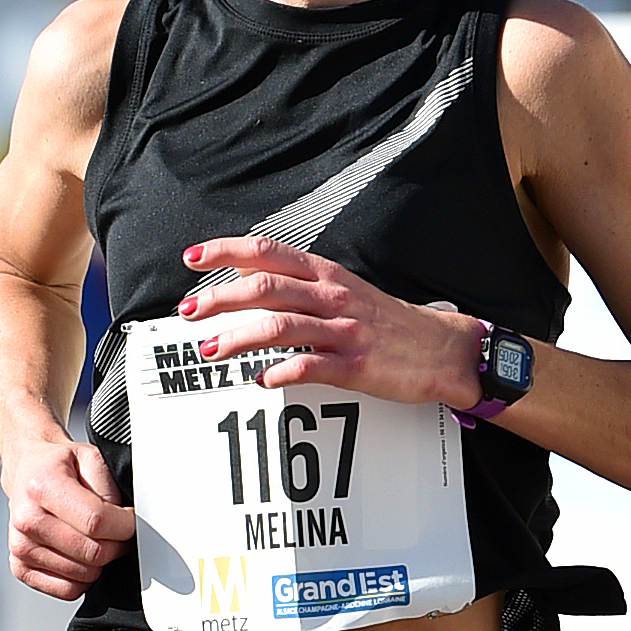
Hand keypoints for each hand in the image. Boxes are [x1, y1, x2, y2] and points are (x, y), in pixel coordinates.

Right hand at [4, 429, 134, 601]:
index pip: (96, 522)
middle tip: (119, 532)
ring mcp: (21, 547)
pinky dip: (83, 578)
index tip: (131, 520)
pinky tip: (80, 555)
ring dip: (101, 562)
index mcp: (42, 487)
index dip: (125, 526)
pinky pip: (68, 590)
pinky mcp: (21, 568)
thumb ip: (110, 489)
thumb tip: (125, 523)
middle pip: (93, 553)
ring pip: (85, 575)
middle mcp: (27, 520)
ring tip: (96, 538)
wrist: (27, 472)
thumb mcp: (90, 457)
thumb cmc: (60, 467)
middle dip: (118, 545)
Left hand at [177, 236, 479, 405]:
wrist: (442, 349)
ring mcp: (344, 330)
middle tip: (188, 312)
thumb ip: (296, 281)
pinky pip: (309, 367)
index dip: (224, 251)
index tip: (190, 258)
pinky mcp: (356, 365)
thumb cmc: (387, 322)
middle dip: (219, 299)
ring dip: (237, 338)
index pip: (266, 252)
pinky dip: (279, 373)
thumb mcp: (342, 289)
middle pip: (264, 288)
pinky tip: (260, 380)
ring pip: (279, 326)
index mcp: (326, 273)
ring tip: (209, 350)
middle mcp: (332, 296)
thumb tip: (244, 273)